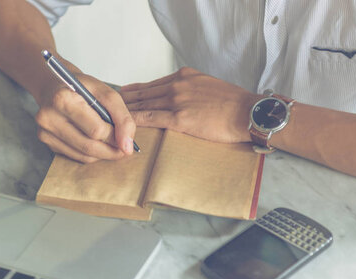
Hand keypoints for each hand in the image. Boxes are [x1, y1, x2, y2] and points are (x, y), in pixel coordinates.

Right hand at [35, 69, 135, 162]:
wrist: (56, 86)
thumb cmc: (81, 88)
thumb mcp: (106, 93)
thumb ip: (122, 117)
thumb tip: (127, 146)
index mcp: (62, 99)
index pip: (96, 130)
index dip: (116, 136)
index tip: (126, 137)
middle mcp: (48, 117)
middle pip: (89, 146)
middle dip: (111, 150)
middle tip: (124, 149)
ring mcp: (45, 132)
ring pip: (84, 156)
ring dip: (102, 153)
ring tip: (111, 143)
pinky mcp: (47, 142)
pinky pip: (76, 156)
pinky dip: (91, 154)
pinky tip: (96, 143)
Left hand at [120, 67, 261, 142]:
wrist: (247, 112)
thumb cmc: (233, 104)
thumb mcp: (208, 86)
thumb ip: (191, 89)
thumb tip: (181, 98)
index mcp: (184, 76)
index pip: (153, 84)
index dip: (136, 91)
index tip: (123, 94)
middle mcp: (177, 84)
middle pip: (143, 93)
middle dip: (124, 100)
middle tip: (108, 105)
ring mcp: (177, 100)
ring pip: (143, 104)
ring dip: (125, 111)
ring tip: (111, 116)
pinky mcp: (179, 118)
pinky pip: (150, 118)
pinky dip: (135, 121)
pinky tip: (125, 124)